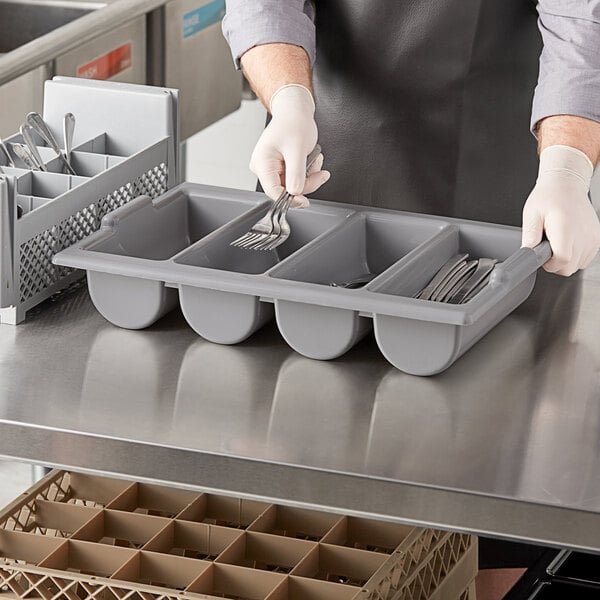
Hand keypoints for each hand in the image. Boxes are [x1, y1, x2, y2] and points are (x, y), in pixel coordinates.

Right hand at [249, 84, 329, 207]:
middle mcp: (264, 168)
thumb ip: (296, 173)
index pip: (273, 192)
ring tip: (313, 159)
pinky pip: (297, 180)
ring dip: (309, 177)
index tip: (305, 201)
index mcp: (262, 163)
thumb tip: (295, 193)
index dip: (290, 199)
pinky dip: (308, 173)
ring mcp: (273, 169)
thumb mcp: (297, 148)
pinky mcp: (282, 169)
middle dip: (306, 183)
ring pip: (294, 187)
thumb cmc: (293, 123)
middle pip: (286, 191)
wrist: (296, 112)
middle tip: (319, 173)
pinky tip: (310, 160)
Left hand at [522, 145, 599, 275]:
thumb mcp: (531, 215)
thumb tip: (527, 254)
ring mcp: (592, 238)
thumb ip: (529, 237)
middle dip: (555, 263)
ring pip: (577, 265)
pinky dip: (575, 255)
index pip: (562, 261)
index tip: (543, 255)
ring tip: (558, 240)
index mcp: (566, 229)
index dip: (549, 264)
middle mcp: (583, 235)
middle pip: (569, 268)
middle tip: (548, 246)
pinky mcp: (596, 239)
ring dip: (565, 259)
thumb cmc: (549, 196)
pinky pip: (585, 258)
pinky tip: (567, 241)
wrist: (567, 184)